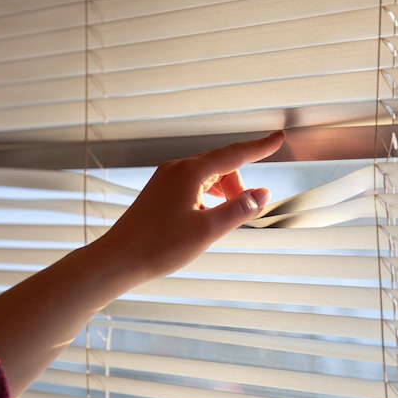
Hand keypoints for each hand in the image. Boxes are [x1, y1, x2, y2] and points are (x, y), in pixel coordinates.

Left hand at [98, 131, 284, 279]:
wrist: (118, 259)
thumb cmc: (160, 246)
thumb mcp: (208, 229)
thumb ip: (240, 209)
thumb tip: (263, 193)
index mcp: (190, 172)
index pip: (234, 154)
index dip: (259, 147)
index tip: (279, 137)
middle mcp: (177, 169)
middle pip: (221, 166)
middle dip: (239, 184)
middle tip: (244, 211)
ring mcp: (166, 178)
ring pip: (207, 176)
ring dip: (223, 192)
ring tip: (222, 218)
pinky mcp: (160, 191)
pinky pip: (193, 184)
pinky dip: (208, 195)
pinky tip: (205, 216)